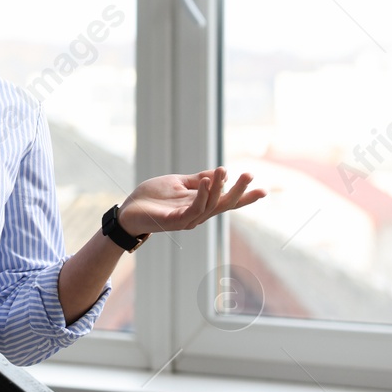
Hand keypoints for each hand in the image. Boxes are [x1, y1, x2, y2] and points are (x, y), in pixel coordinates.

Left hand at [120, 166, 266, 238]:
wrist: (128, 210)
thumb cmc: (151, 197)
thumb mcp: (176, 183)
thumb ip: (197, 179)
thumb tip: (219, 174)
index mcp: (200, 204)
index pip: (226, 201)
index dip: (245, 197)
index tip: (264, 190)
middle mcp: (198, 215)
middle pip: (224, 204)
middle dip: (239, 191)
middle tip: (250, 175)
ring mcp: (188, 219)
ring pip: (211, 205)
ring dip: (218, 187)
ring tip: (223, 170)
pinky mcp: (175, 221)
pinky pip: (194, 209)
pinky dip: (202, 195)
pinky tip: (206, 181)